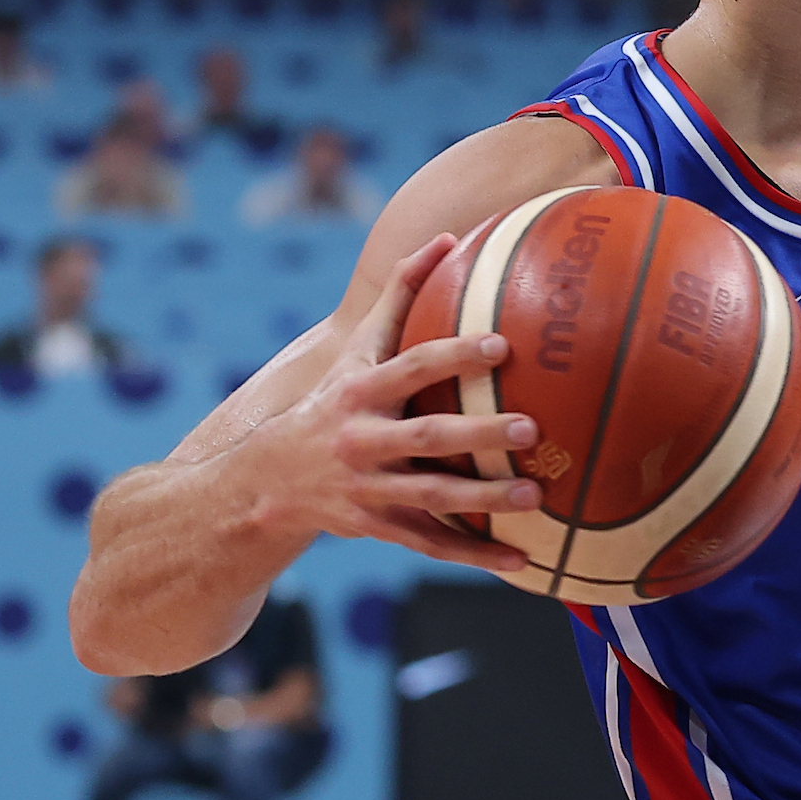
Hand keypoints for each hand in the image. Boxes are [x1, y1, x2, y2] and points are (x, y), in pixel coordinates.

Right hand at [234, 235, 537, 574]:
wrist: (265, 482)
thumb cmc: (332, 400)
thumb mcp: (357, 350)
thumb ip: (402, 294)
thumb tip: (449, 237)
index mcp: (360, 392)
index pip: (412, 366)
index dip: (454, 355)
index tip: (502, 345)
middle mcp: (361, 441)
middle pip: (425, 436)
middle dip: (476, 432)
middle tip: (530, 428)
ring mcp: (368, 488)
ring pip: (431, 496)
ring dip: (483, 500)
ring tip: (535, 497)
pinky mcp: (377, 527)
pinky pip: (430, 543)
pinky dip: (474, 556)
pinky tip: (521, 562)